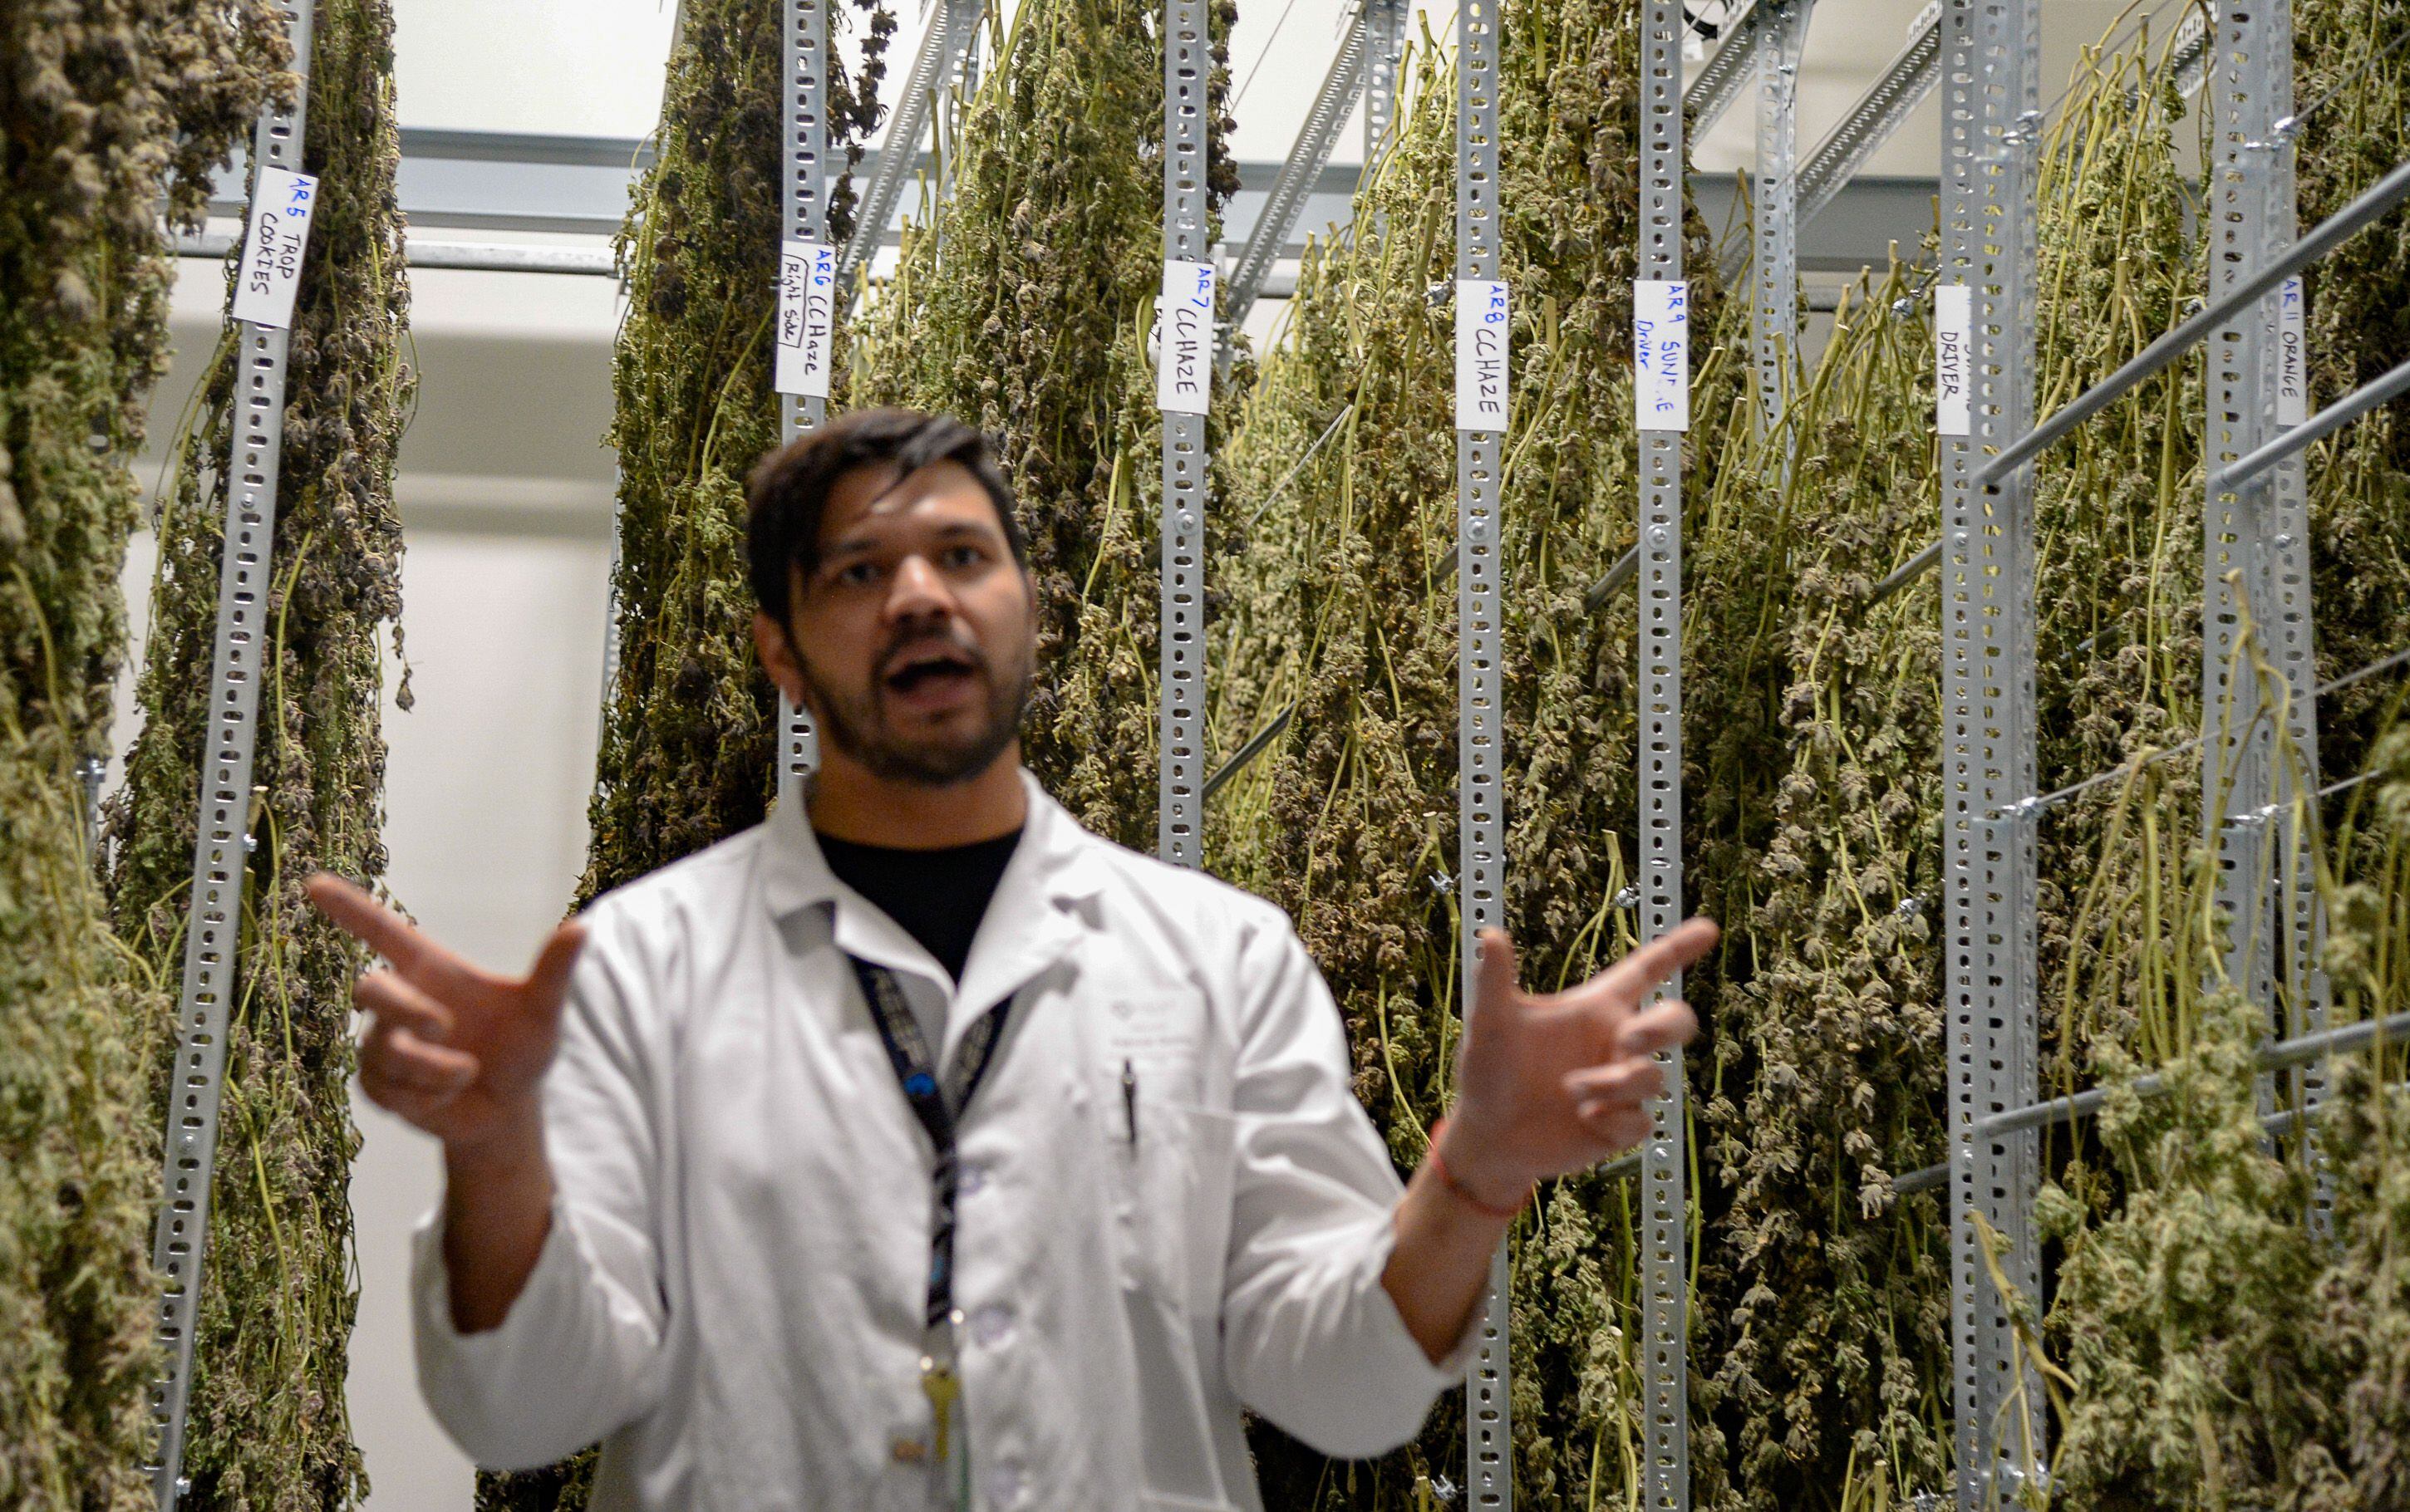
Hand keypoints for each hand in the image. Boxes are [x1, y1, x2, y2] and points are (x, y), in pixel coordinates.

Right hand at [307, 873, 585, 1152]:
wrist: (509, 1110)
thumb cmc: (524, 1049)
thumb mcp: (543, 1011)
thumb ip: (554, 971)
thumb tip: (581, 928)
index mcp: (433, 970)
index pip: (383, 933)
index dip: (350, 908)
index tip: (313, 884)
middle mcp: (402, 1000)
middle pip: (370, 988)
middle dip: (405, 1010)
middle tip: (445, 1027)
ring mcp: (384, 1042)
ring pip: (383, 1051)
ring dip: (434, 1071)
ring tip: (470, 1074)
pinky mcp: (378, 1083)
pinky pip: (385, 1089)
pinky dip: (426, 1099)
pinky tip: (448, 1098)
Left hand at [1436, 918, 1716, 1208]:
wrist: (1487, 1137)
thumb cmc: (1488, 1072)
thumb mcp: (1491, 1025)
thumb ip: (1495, 981)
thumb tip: (1491, 933)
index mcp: (1594, 1009)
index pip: (1645, 971)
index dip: (1678, 948)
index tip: (1709, 928)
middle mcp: (1614, 1043)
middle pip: (1675, 1021)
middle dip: (1664, 1028)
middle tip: (1628, 1042)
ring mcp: (1620, 1084)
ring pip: (1653, 1077)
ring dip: (1615, 1083)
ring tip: (1571, 1092)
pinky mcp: (1620, 1124)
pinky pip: (1641, 1121)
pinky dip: (1614, 1119)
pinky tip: (1584, 1119)